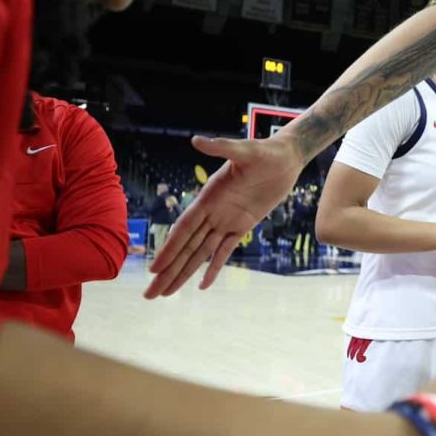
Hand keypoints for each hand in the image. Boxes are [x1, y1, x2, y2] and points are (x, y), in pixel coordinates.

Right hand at [145, 134, 302, 296]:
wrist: (285, 157)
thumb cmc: (266, 151)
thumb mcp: (246, 150)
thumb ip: (222, 148)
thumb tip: (198, 140)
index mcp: (208, 197)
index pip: (184, 229)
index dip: (169, 250)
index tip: (154, 269)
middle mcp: (212, 212)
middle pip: (185, 248)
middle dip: (168, 271)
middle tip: (149, 295)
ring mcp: (225, 220)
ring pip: (200, 253)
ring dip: (183, 273)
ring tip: (166, 293)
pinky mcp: (242, 226)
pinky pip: (224, 251)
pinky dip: (213, 268)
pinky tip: (202, 286)